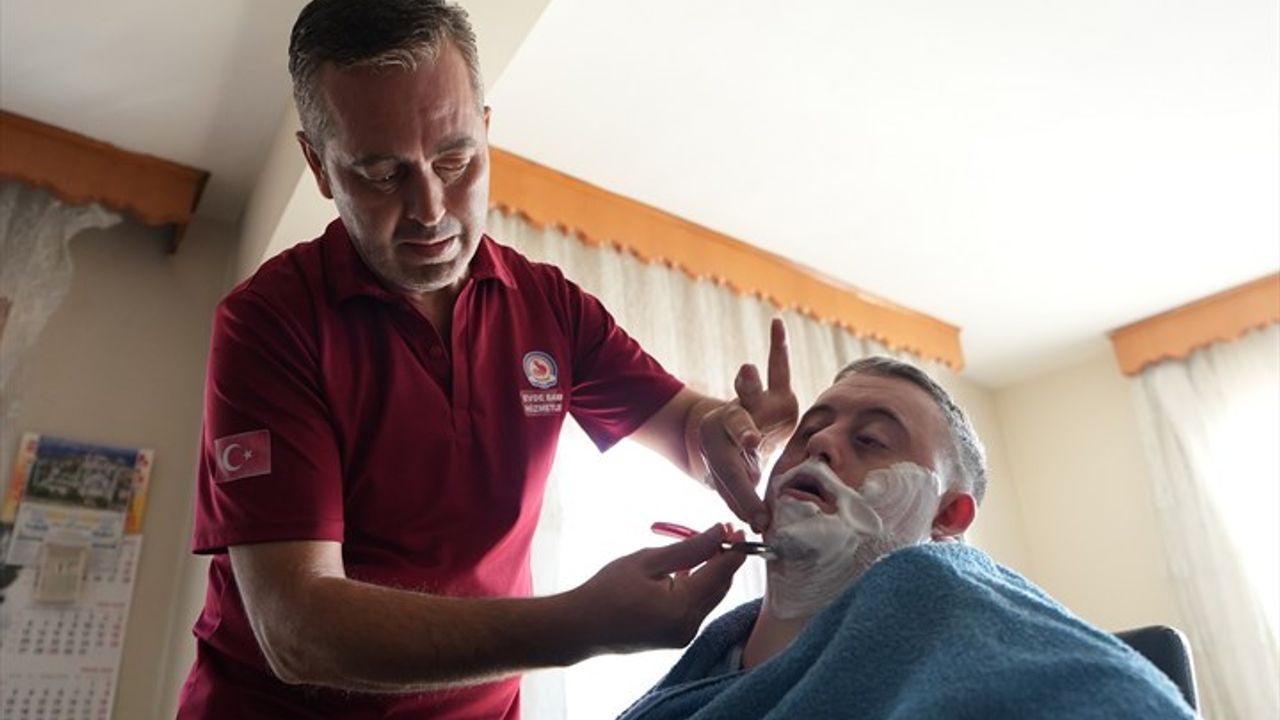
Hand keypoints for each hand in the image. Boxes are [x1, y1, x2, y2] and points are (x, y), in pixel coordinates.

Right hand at [568, 524, 745, 654]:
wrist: (580, 626)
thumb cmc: (607, 590)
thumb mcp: (648, 560)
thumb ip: (689, 548)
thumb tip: (718, 534)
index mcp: (682, 608)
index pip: (721, 574)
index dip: (733, 549)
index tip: (736, 528)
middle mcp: (689, 627)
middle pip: (720, 587)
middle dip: (725, 560)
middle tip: (721, 533)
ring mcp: (683, 635)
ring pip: (710, 598)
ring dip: (712, 572)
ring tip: (705, 546)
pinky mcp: (676, 637)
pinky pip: (696, 607)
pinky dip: (697, 587)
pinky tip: (688, 569)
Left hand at [699, 319, 798, 531]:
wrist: (734, 440)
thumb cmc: (737, 465)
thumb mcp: (734, 485)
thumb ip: (745, 500)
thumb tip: (762, 527)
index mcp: (718, 449)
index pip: (730, 472)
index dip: (742, 494)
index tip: (756, 517)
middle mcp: (732, 422)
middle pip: (735, 429)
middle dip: (743, 435)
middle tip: (751, 442)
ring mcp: (753, 406)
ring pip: (748, 394)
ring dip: (747, 385)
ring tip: (744, 371)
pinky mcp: (776, 394)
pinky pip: (778, 368)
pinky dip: (778, 348)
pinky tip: (777, 326)